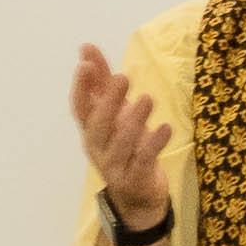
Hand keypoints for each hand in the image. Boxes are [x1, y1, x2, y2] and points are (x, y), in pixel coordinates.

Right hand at [70, 46, 175, 235]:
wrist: (138, 197)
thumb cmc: (125, 146)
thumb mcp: (114, 113)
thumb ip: (100, 81)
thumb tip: (86, 48)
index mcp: (91, 130)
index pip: (79, 108)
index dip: (80, 87)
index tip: (85, 64)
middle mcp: (98, 148)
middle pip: (98, 125)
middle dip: (109, 101)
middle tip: (123, 77)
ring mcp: (115, 167)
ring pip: (120, 144)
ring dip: (134, 120)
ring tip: (146, 99)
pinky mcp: (135, 180)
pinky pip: (143, 161)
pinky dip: (154, 144)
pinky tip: (166, 128)